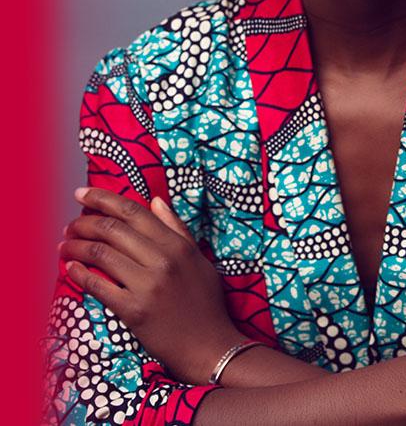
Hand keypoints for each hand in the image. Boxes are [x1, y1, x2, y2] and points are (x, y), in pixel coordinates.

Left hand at [60, 187, 247, 384]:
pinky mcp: (134, 311)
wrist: (208, 345)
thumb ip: (177, 228)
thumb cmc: (205, 302)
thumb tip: (156, 201)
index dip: (104, 199)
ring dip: (76, 246)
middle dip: (85, 222)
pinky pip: (99, 286)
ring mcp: (148, 285)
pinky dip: (80, 274)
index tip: (83, 193)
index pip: (135, 212)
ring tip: (64, 244)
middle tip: (71, 223)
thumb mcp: (198, 258)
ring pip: (102, 254)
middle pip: (113, 230)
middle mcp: (163, 260)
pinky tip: (70, 267)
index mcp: (177, 245)